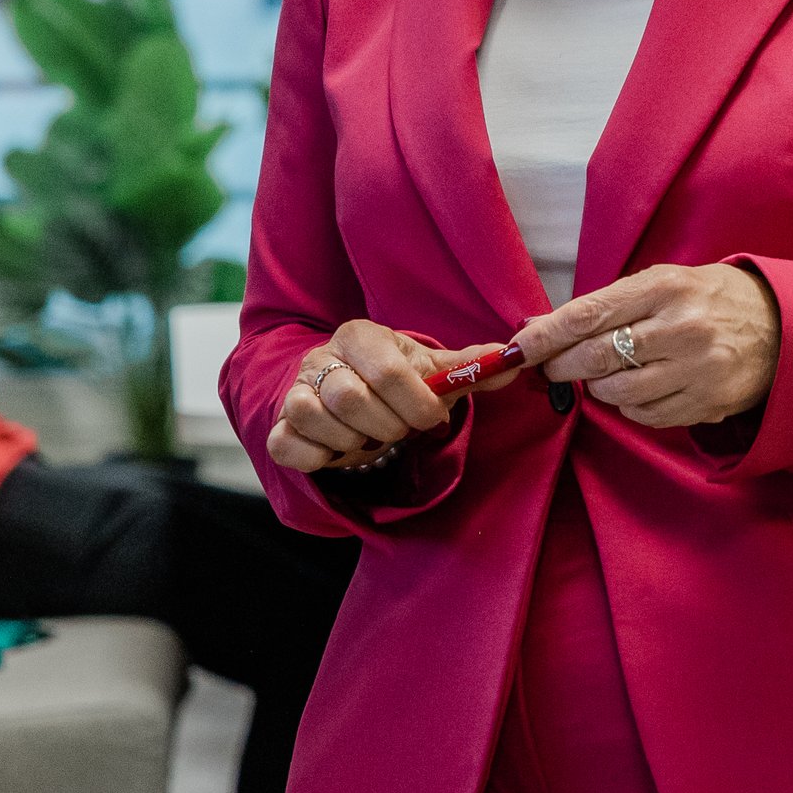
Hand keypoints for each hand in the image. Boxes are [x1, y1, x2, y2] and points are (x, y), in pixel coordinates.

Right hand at [272, 321, 499, 474]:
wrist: (348, 392)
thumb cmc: (396, 383)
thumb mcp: (431, 371)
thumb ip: (469, 367)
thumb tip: (513, 358)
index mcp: (361, 336)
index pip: (388, 370)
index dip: (417, 405)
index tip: (432, 420)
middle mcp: (321, 357)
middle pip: (351, 399)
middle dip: (387, 427)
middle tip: (399, 431)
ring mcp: (295, 390)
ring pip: (316, 418)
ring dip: (355, 441)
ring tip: (370, 439)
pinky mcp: (280, 425)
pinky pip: (287, 445)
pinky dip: (317, 456)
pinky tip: (339, 452)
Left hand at [514, 263, 780, 432]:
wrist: (783, 327)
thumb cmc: (712, 300)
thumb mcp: (665, 282)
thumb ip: (609, 304)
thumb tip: (544, 327)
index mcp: (665, 287)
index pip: (588, 314)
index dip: (545, 336)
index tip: (518, 349)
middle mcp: (682, 327)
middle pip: (596, 357)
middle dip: (563, 367)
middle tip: (552, 369)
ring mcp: (697, 369)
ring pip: (617, 392)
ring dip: (598, 389)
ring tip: (606, 375)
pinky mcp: (706, 403)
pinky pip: (645, 415)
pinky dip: (629, 407)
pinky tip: (638, 390)